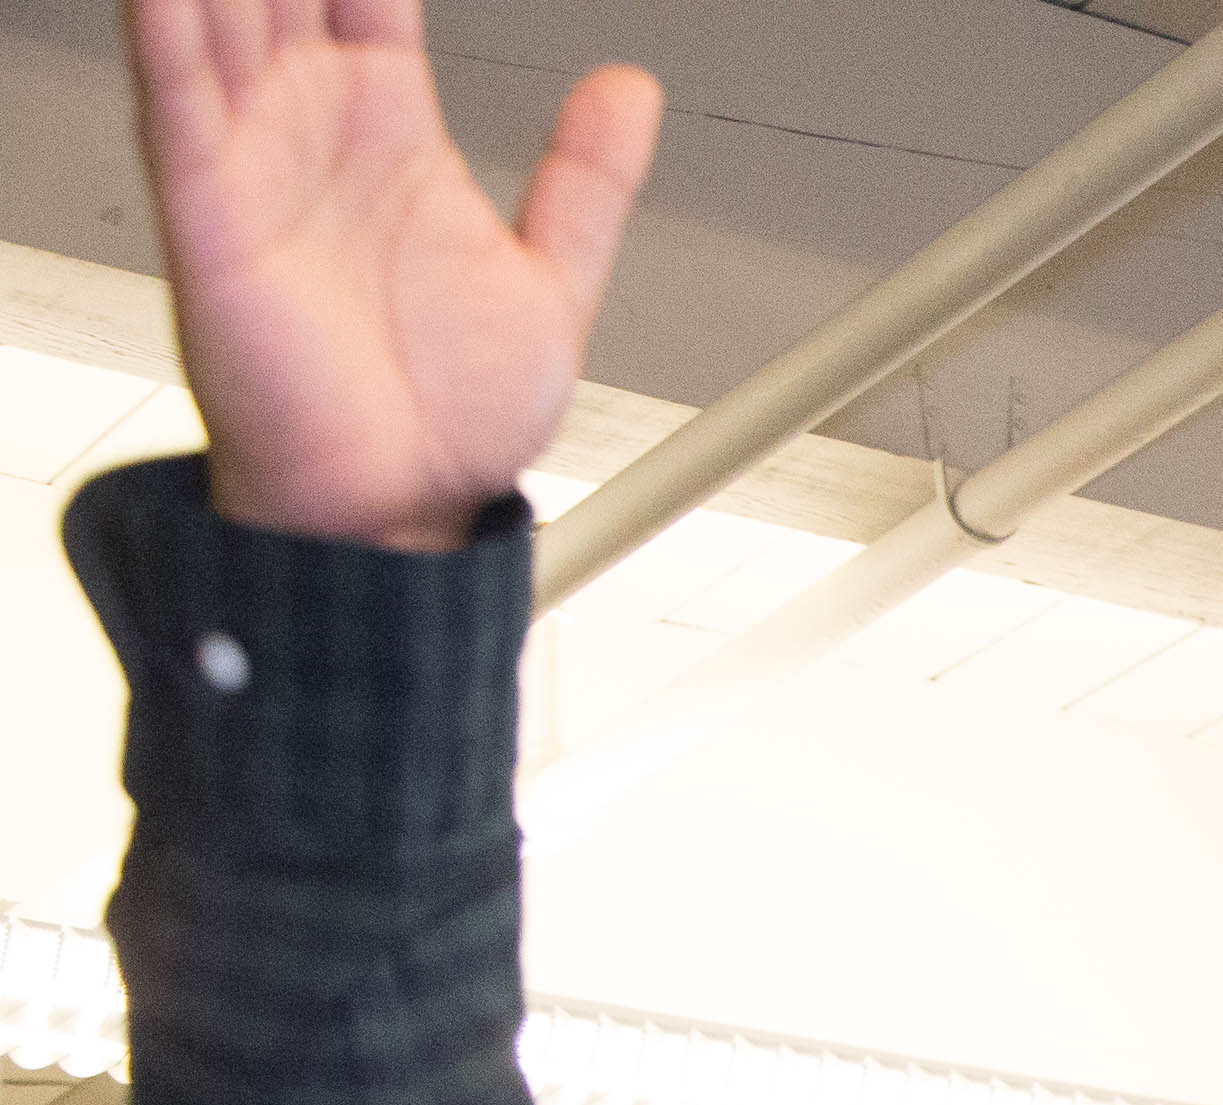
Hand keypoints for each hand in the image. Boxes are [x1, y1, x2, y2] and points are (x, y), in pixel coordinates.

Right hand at [123, 0, 658, 551]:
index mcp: (386, 126)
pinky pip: (175, 98)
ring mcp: (251, 159)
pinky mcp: (207, 210)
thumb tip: (631, 88)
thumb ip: (589, 180)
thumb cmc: (451, 414)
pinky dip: (165, 29)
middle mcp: (308, 127)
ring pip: (215, 16)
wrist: (402, 512)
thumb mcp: (553, 280)